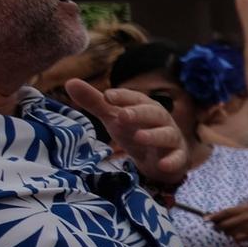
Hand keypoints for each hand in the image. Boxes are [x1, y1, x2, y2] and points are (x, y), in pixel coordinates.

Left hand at [63, 81, 186, 184]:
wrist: (160, 158)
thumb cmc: (136, 131)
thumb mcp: (115, 118)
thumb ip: (95, 102)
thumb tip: (70, 82)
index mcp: (146, 107)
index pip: (136, 98)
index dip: (124, 96)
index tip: (108, 96)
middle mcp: (161, 120)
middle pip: (153, 113)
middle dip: (139, 114)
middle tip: (122, 115)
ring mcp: (171, 139)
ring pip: (166, 134)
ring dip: (154, 135)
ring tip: (138, 137)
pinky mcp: (177, 158)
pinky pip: (177, 158)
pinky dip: (172, 161)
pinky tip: (162, 164)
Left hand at [207, 204, 247, 246]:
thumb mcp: (246, 212)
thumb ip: (231, 214)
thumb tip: (213, 218)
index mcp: (246, 208)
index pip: (226, 212)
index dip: (214, 215)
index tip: (205, 219)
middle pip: (225, 223)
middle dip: (220, 227)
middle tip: (218, 228)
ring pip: (229, 232)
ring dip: (228, 234)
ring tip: (234, 232)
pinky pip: (237, 239)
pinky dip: (236, 239)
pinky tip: (241, 237)